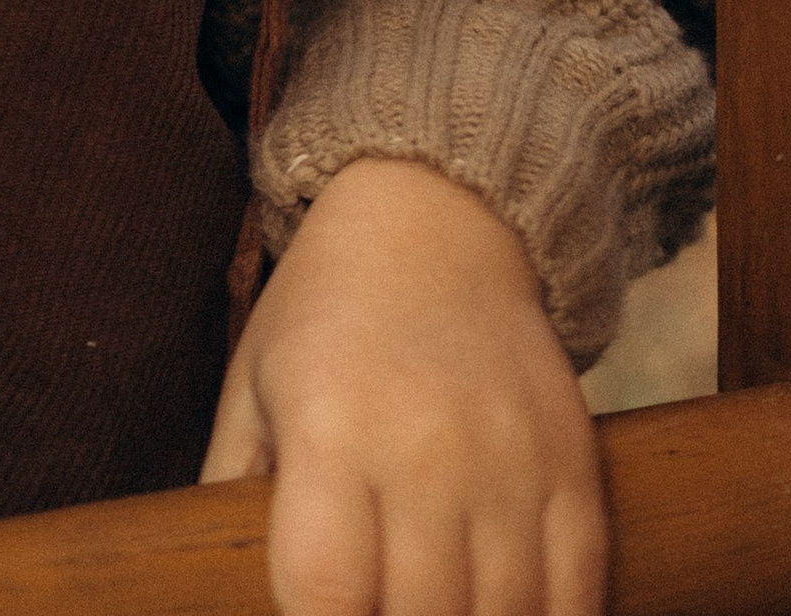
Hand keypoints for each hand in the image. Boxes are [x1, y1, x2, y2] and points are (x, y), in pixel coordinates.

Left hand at [202, 158, 605, 615]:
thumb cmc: (327, 311)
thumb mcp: (254, 382)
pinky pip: (576, 592)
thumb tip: (215, 579)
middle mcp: (423, 448)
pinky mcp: (571, 465)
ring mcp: (507, 461)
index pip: (321, 592)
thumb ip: (231, 488)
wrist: (439, 215)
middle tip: (375, 607)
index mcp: (328, 427)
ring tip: (433, 608)